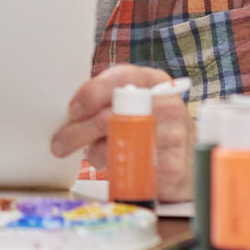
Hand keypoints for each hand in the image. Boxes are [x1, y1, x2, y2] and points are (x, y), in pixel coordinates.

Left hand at [49, 64, 194, 201]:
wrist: (190, 157)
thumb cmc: (152, 125)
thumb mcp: (136, 103)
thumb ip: (110, 100)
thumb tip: (69, 113)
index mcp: (156, 81)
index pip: (123, 78)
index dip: (93, 92)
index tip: (73, 110)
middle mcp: (169, 105)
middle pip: (117, 114)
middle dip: (81, 131)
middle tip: (60, 144)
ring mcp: (177, 136)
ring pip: (123, 144)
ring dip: (97, 153)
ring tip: (91, 157)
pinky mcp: (176, 168)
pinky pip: (137, 170)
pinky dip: (118, 172)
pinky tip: (115, 170)